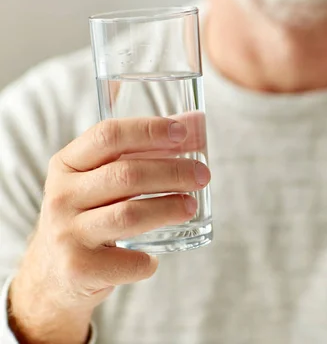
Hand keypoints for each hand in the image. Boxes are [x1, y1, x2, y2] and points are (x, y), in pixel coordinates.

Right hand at [9, 114, 209, 343]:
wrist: (51, 277)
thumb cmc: (90, 216)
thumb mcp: (102, 179)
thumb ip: (146, 150)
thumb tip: (197, 122)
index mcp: (66, 165)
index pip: (108, 136)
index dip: (149, 130)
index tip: (183, 132)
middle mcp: (61, 196)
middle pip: (126, 175)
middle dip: (172, 172)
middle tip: (202, 175)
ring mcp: (67, 233)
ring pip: (129, 215)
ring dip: (169, 209)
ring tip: (191, 206)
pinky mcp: (79, 268)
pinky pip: (128, 261)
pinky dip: (147, 261)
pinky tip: (152, 257)